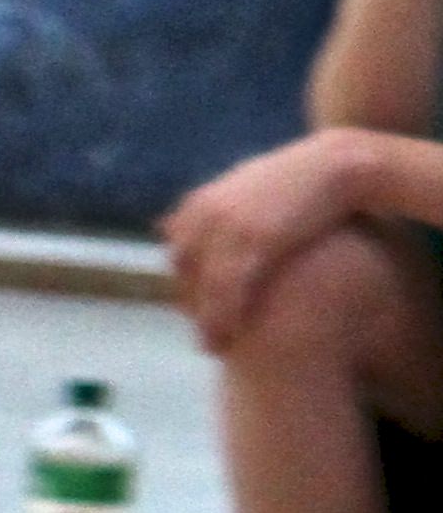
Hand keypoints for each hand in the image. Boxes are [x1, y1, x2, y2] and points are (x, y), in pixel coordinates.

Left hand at [162, 134, 358, 353]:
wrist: (336, 165)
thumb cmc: (298, 182)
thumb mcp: (248, 191)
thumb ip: (219, 212)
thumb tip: (185, 231)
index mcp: (201, 200)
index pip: (176, 251)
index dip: (183, 284)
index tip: (194, 312)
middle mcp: (205, 211)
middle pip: (182, 270)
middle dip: (190, 304)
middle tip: (205, 333)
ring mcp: (228, 225)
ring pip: (204, 285)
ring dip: (207, 320)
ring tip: (215, 347)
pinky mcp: (256, 239)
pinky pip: (230, 287)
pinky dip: (227, 315)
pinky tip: (234, 336)